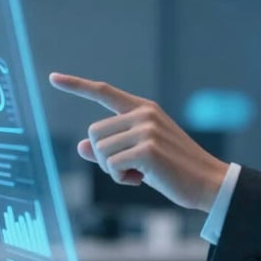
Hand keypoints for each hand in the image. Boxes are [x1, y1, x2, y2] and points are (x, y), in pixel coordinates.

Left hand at [49, 72, 228, 210]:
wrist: (207, 182)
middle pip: (94, 133)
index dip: (76, 85)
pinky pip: (110, 166)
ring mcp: (146, 129)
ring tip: (139, 174)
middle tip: (130, 169)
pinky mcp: (147, 149)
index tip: (53, 78)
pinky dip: (120, 179)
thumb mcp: (140, 155)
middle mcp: (144, 114)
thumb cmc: (174, 170)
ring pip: (99, 150)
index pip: (104, 92)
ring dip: (112, 170)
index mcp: (144, 109)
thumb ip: (111, 147)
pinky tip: (142, 180)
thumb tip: (80, 145)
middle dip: (103, 157)